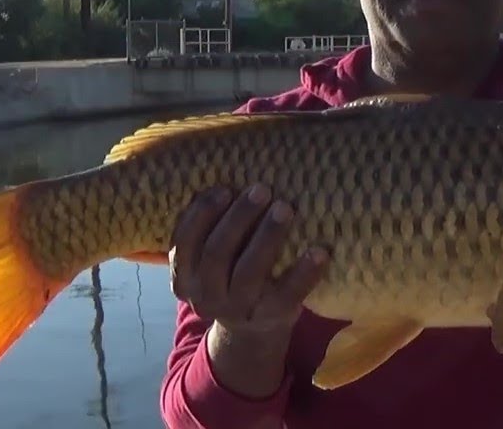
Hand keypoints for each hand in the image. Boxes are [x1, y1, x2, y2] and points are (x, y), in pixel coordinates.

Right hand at [169, 184, 327, 338]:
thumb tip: (231, 170)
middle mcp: (206, 296)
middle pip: (217, 253)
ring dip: (268, 237)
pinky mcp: (272, 315)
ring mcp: (239, 309)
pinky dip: (305, 271)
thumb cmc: (232, 276)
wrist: (253, 333)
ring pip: (249, 271)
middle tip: (261, 189)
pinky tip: (319, 250)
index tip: (224, 189)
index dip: (201, 214)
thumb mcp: (211, 262)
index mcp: (185, 277)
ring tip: (285, 208)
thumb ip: (212, 230)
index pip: (183, 243)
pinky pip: (289, 293)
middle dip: (239, 217)